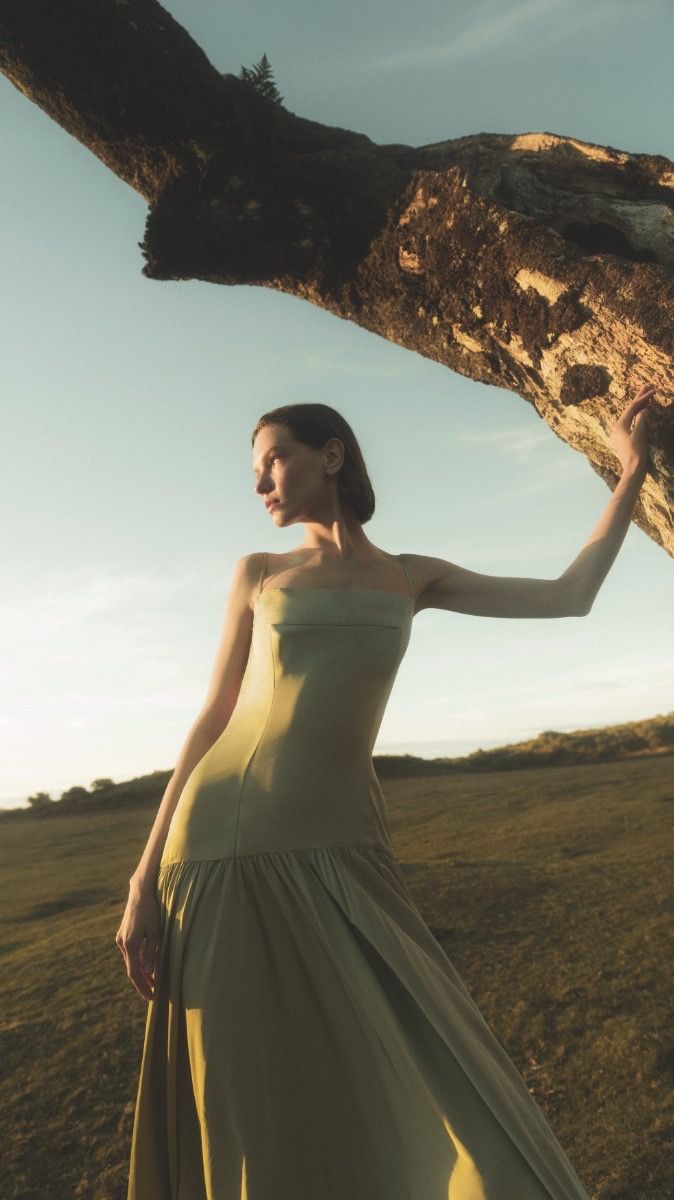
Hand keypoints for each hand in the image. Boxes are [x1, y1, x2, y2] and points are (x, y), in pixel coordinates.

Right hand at [115, 883, 161, 1002]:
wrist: (140, 894)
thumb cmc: (151, 912)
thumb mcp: (156, 932)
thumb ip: (152, 953)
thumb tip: (148, 973)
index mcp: (130, 945)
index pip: (134, 973)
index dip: (142, 986)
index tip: (150, 997)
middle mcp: (122, 944)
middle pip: (131, 969)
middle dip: (141, 983)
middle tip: (151, 995)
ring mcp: (120, 939)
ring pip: (130, 961)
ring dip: (140, 973)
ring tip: (151, 983)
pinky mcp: (122, 935)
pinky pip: (129, 953)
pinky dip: (137, 962)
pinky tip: (145, 967)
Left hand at [607, 383, 654, 471]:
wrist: (633, 469)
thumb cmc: (636, 452)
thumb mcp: (639, 434)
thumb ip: (641, 419)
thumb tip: (645, 409)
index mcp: (620, 424)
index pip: (632, 407)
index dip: (643, 398)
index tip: (653, 390)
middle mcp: (617, 427)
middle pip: (630, 409)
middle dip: (640, 397)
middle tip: (648, 385)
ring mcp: (620, 432)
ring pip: (631, 415)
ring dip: (640, 405)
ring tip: (648, 395)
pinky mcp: (625, 437)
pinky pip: (632, 422)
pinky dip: (639, 415)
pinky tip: (644, 411)